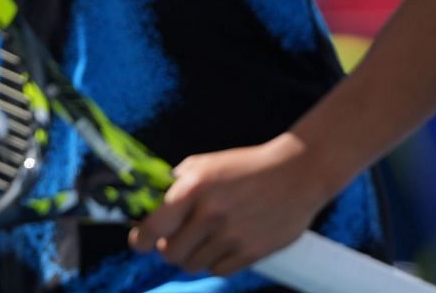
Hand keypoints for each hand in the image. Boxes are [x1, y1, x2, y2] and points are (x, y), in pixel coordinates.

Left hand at [128, 134, 338, 275]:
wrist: (296, 173)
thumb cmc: (244, 167)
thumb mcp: (205, 164)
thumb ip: (176, 184)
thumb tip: (149, 204)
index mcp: (193, 188)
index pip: (153, 226)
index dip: (140, 239)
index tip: (139, 241)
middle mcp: (210, 214)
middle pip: (170, 253)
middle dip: (167, 248)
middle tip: (174, 239)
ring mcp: (233, 236)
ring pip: (193, 265)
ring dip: (192, 256)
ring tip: (202, 240)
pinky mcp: (253, 252)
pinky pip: (219, 271)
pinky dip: (215, 262)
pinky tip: (222, 245)